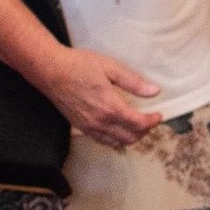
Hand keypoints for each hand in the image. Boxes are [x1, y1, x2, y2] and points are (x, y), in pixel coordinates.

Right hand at [48, 45, 164, 148]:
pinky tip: (118, 130)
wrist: (51, 71)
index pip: (139, 123)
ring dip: (131, 137)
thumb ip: (133, 82)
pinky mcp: (81, 127)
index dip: (152, 121)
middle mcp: (100, 121)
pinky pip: (103, 141)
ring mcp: (89, 127)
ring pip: (117, 143)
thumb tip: (154, 91)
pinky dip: (115, 140)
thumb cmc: (79, 66)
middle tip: (149, 120)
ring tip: (137, 125)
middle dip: (144, 131)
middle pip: (131, 137)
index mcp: (110, 106)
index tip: (158, 115)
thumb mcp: (110, 68)